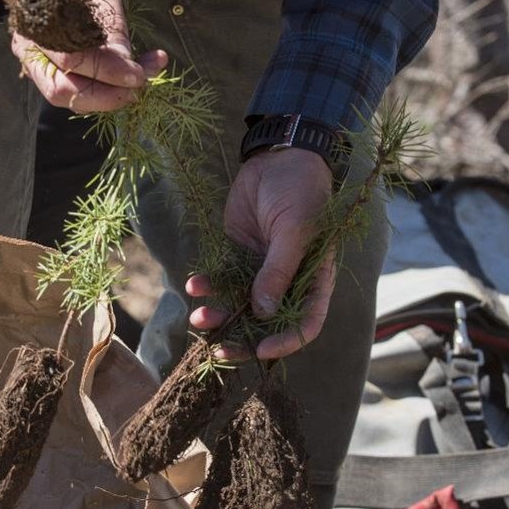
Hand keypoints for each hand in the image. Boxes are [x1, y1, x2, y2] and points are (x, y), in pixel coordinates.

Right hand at [0, 0, 164, 111]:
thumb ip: (110, 19)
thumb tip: (127, 59)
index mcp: (37, 20)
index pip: (72, 59)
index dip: (109, 71)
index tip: (140, 72)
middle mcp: (29, 48)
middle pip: (62, 90)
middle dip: (107, 95)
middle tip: (141, 84)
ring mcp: (33, 61)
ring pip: (64, 97)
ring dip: (103, 99)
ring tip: (136, 85)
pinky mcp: (45, 69)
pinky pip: (69, 91)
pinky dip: (97, 92)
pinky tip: (122, 81)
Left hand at [188, 148, 335, 360]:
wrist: (279, 157)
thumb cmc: (301, 191)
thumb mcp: (294, 231)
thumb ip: (278, 271)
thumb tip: (263, 312)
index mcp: (314, 279)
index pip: (305, 322)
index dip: (285, 341)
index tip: (260, 349)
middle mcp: (288, 280)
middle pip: (266, 322)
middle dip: (242, 338)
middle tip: (217, 351)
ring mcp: (261, 268)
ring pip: (239, 304)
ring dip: (220, 315)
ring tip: (198, 318)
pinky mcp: (238, 253)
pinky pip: (222, 279)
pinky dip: (208, 286)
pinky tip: (195, 284)